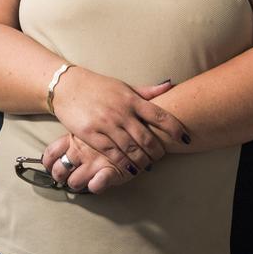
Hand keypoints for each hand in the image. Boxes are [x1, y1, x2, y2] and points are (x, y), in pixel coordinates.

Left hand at [43, 133, 129, 193]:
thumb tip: (59, 147)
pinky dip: (94, 187)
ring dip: (77, 184)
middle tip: (67, 176)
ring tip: (84, 180)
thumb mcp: (88, 125)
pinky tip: (96, 183)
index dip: (48, 163)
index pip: (51, 153)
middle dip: (61, 177)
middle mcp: (81, 150)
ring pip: (74, 182)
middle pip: (59, 170)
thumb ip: (74, 135)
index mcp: (73, 137)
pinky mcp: (110, 170)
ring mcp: (94, 161)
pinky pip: (96, 185)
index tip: (50, 167)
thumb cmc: (110, 128)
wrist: (138, 127)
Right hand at [51, 74, 188, 174]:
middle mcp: (121, 112)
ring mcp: (106, 124)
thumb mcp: (123, 86)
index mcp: (131, 99)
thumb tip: (171, 85)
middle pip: (148, 138)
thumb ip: (147, 91)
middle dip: (158, 152)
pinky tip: (131, 168)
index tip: (186, 139)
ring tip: (148, 165)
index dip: (176, 129)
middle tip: (161, 156)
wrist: (66, 87)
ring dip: (143, 161)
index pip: (159, 115)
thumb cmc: (97, 86)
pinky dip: (124, 164)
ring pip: (132, 149)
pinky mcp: (92, 135)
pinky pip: (113, 154)